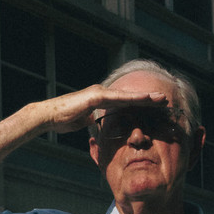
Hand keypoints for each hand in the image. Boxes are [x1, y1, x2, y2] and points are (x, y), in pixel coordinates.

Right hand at [44, 83, 173, 134]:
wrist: (48, 116)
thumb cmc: (62, 119)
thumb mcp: (82, 120)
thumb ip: (91, 118)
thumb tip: (97, 121)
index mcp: (99, 98)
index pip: (124, 102)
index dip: (139, 103)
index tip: (154, 106)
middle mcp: (102, 92)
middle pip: (129, 96)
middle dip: (148, 98)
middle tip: (165, 99)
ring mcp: (99, 93)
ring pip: (127, 95)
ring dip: (146, 97)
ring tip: (162, 98)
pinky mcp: (96, 97)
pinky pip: (118, 98)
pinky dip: (133, 99)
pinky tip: (146, 99)